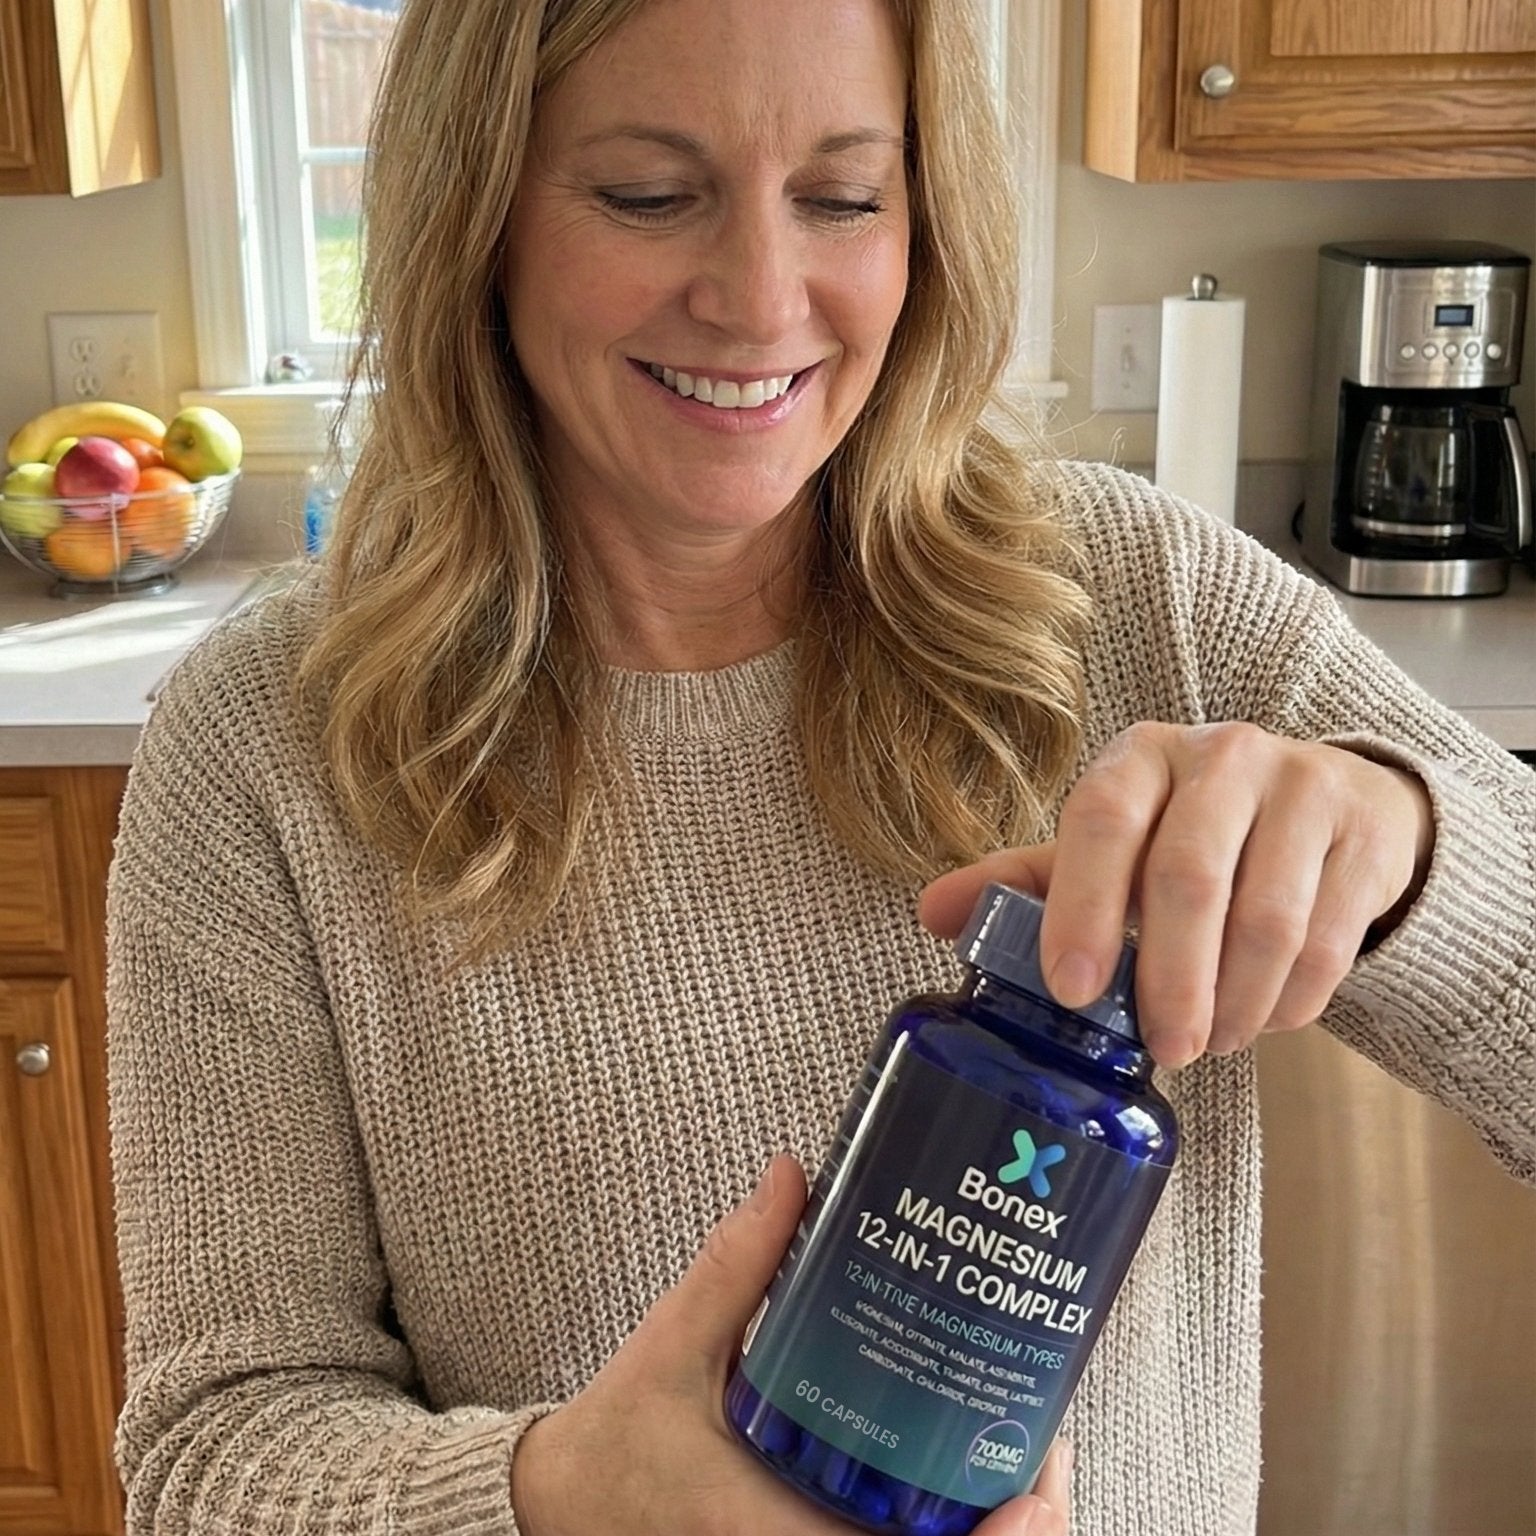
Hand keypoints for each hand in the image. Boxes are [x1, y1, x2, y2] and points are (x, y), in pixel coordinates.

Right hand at [510, 1156, 1073, 1534]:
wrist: (562, 1511)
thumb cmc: (616, 1440)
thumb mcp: (671, 1344)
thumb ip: (736, 1264)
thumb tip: (794, 1173)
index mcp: (770, 1535)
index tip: (1037, 1486)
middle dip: (1021, 1532)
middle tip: (1047, 1453)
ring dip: (988, 1535)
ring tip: (1026, 1464)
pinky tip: (974, 1489)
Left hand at [919, 721, 1433, 1069]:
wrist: (1328, 806)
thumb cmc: (1191, 835)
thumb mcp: (1111, 846)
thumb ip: (1029, 880)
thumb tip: (931, 913)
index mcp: (1140, 758)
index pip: (1102, 820)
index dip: (1082, 907)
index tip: (1071, 990)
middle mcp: (1220, 757)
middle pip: (1187, 876)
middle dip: (1169, 980)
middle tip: (1165, 1051)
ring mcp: (1302, 787)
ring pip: (1266, 918)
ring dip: (1235, 1002)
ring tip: (1212, 1044)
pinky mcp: (1364, 834)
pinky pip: (1328, 939)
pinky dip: (1292, 1001)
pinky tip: (1264, 1020)